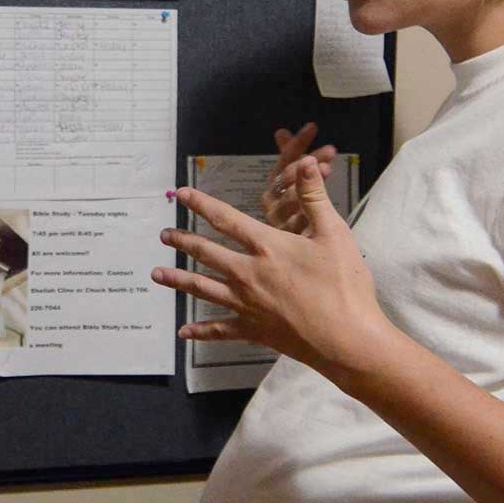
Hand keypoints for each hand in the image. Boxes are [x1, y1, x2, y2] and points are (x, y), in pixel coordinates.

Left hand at [154, 157, 389, 378]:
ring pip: (204, 289)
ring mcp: (247, 304)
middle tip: (164, 235)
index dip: (201, 204)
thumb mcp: (334, 234)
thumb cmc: (344, 286)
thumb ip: (315, 197)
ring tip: (157, 274)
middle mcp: (249, 274)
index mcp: (266, 247)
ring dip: (179, 280)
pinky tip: (184, 332)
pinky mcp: (254, 330)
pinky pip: (220, 330)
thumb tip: (307, 163)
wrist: (347, 339)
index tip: (181, 195)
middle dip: (183, 242)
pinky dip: (201, 331)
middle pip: (207, 253)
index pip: (225, 219)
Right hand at [262, 122, 336, 233]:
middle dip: (307, 161)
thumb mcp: (300, 187)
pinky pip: (298, 220)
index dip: (297, 144)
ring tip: (327, 168)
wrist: (304, 260)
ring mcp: (280, 221)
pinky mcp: (288, 240)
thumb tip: (280, 132)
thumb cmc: (301, 220)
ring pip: (291, 197)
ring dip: (308, 180)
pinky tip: (322, 202)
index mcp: (276, 188)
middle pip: (286, 177)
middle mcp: (273, 202)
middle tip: (328, 151)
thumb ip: (292, 160)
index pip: (284, 161)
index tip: (313, 127)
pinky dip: (309, 208)